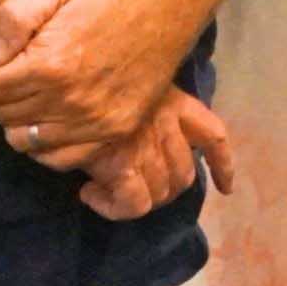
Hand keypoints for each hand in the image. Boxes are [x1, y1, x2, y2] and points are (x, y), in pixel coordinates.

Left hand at [0, 0, 197, 157]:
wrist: (168, 2)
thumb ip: (13, 18)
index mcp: (51, 63)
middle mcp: (70, 100)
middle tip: (3, 74)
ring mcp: (96, 120)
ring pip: (25, 140)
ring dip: (15, 119)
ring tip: (26, 94)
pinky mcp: (117, 130)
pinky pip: (62, 158)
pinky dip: (46, 144)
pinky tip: (49, 118)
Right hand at [76, 90, 237, 222]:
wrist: (60, 80)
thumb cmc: (87, 77)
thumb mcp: (128, 83)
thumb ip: (142, 107)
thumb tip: (139, 139)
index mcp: (174, 101)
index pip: (213, 136)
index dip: (222, 166)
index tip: (226, 187)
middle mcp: (168, 124)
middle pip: (183, 176)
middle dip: (162, 191)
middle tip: (133, 188)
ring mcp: (147, 146)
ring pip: (160, 194)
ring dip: (135, 200)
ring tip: (105, 189)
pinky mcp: (124, 165)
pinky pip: (133, 205)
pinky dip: (114, 209)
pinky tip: (89, 195)